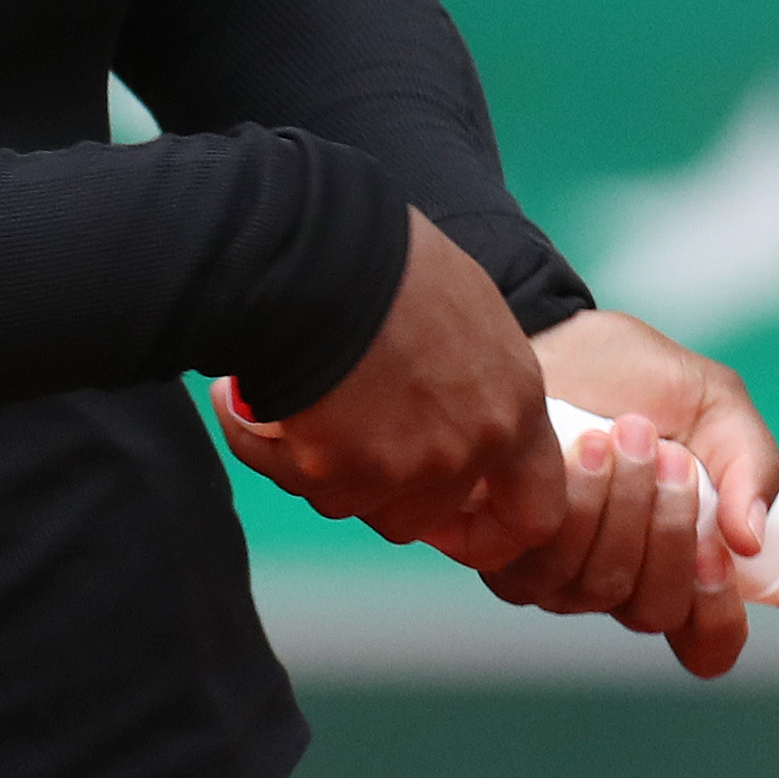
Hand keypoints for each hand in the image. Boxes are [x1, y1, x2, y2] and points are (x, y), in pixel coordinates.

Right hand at [215, 210, 566, 569]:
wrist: (323, 250)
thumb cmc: (392, 259)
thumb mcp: (470, 316)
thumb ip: (476, 384)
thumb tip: (450, 409)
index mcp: (513, 407)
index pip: (535, 515)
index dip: (492, 527)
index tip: (457, 519)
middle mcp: (466, 448)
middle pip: (419, 519)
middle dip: (377, 489)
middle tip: (342, 438)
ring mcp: (402, 466)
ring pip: (351, 504)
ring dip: (318, 463)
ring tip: (292, 392)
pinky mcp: (334, 469)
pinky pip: (291, 476)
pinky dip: (261, 442)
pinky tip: (243, 397)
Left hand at [483, 310, 778, 679]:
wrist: (558, 332)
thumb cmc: (640, 376)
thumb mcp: (717, 404)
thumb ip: (751, 463)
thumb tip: (748, 537)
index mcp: (679, 563)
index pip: (706, 643)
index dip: (718, 616)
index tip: (721, 552)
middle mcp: (618, 580)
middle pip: (653, 610)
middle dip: (668, 532)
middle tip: (670, 456)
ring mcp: (557, 575)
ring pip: (598, 588)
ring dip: (621, 508)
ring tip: (625, 434)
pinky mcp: (503, 549)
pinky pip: (539, 561)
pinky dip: (572, 502)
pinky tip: (581, 446)